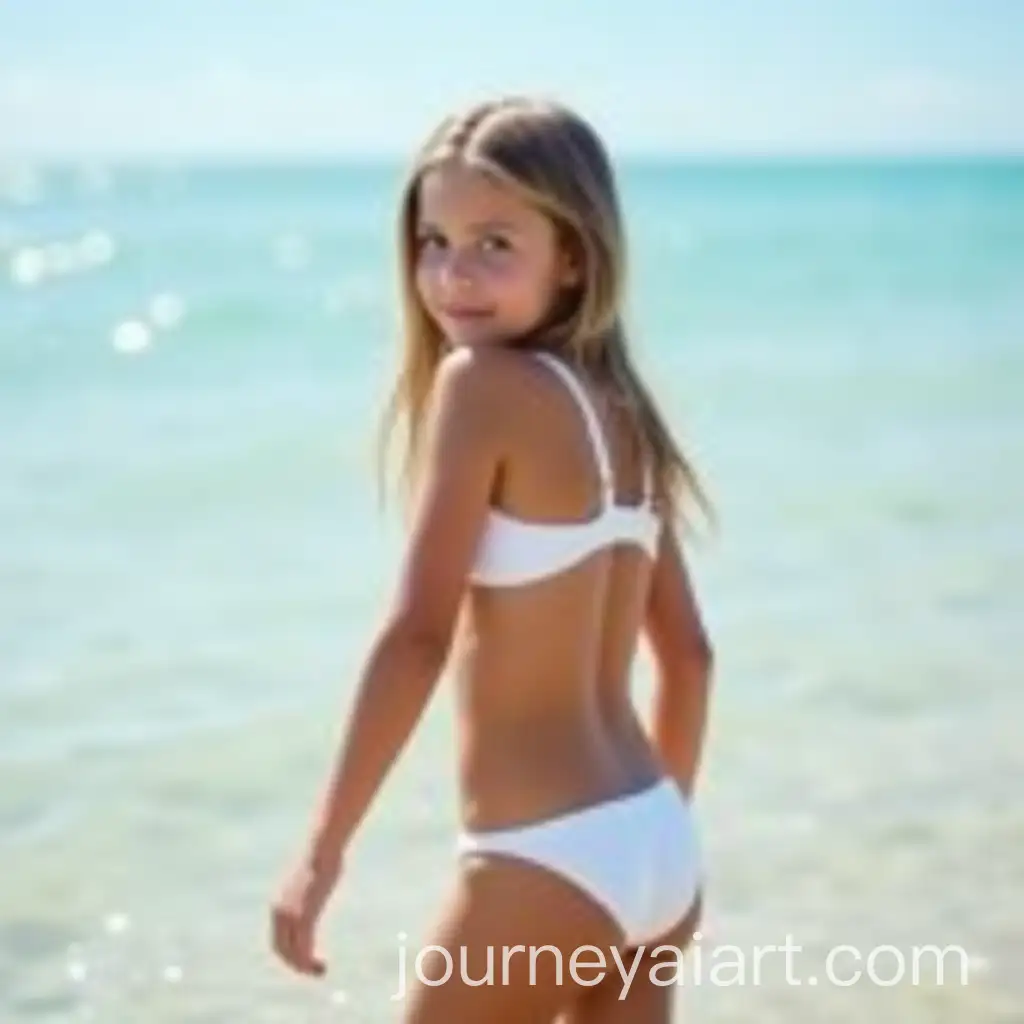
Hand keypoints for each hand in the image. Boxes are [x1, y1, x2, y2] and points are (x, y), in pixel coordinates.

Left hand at [270, 853, 341, 976]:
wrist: (321, 848)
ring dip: (304, 967)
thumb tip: (317, 886)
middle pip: (281, 950)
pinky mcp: (304, 917)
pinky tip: (322, 965)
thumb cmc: (321, 857)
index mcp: (278, 904)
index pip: (277, 939)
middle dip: (295, 964)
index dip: (289, 953)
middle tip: (313, 969)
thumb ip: (309, 891)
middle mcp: (279, 913)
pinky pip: (304, 948)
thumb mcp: (310, 879)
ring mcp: (291, 916)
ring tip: (320, 971)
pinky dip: (310, 962)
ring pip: (292, 954)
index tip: (307, 957)